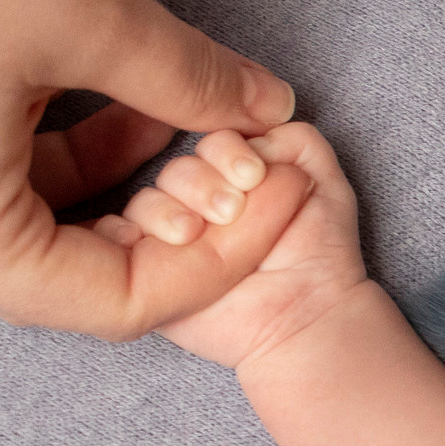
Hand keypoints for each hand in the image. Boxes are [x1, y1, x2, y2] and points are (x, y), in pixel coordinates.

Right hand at [0, 0, 300, 341]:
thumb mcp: (94, 18)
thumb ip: (191, 78)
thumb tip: (269, 107)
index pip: (121, 302)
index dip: (225, 255)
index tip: (292, 191)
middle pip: (84, 268)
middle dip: (184, 223)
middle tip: (261, 166)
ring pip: (52, 209)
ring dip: (136, 176)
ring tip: (210, 119)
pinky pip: (15, 158)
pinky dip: (87, 137)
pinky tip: (140, 90)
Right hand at [104, 122, 366, 370]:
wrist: (306, 312)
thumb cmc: (318, 250)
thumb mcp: (322, 180)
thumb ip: (292, 138)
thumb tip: (246, 133)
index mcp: (232, 173)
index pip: (210, 139)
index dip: (227, 151)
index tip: (254, 175)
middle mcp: (197, 200)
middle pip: (174, 169)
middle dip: (200, 184)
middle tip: (232, 211)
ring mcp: (171, 236)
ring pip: (147, 203)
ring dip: (170, 212)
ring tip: (199, 234)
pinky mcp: (149, 272)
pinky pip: (122, 243)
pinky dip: (136, 235)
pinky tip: (169, 242)